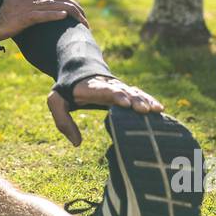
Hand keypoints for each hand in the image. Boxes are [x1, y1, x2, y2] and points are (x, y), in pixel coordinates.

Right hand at [0, 0, 88, 41]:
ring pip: (54, 6)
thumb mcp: (16, 6)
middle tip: (86, 20)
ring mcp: (27, 7)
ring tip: (82, 21)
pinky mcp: (24, 17)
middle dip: (76, 8)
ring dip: (71, 14)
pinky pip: (41, 15)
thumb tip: (38, 11)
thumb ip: (27, 5)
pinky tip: (63, 17)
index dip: (70, 2)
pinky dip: (54, 15)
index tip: (79, 12)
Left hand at [45, 75, 165, 146]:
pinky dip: (148, 100)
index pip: (104, 90)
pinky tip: (159, 109)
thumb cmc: (66, 92)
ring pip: (133, 92)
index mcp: (91, 88)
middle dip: (134, 100)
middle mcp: (108, 86)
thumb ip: (63, 121)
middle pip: (123, 91)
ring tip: (156, 110)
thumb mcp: (56, 102)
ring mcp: (118, 88)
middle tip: (144, 110)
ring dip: (144, 100)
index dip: (115, 95)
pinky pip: (138, 94)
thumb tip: (77, 143)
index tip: (125, 103)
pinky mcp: (124, 92)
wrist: (77, 72)